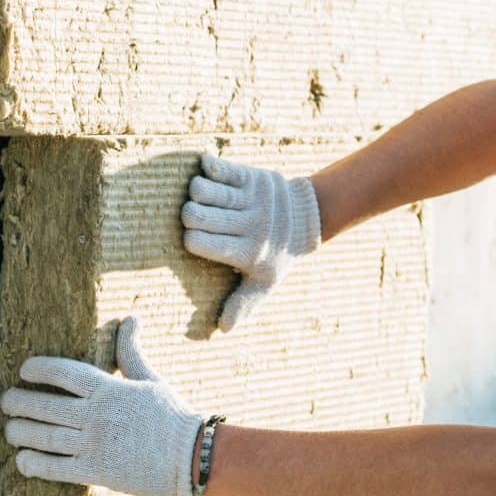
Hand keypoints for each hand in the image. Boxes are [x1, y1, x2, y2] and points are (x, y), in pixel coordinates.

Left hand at [1, 317, 206, 495]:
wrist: (193, 455)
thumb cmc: (173, 415)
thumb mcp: (151, 379)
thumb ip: (131, 352)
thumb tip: (131, 318)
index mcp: (108, 389)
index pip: (64, 373)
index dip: (39, 369)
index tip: (24, 370)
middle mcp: (96, 414)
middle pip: (46, 406)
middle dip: (21, 403)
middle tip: (6, 402)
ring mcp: (95, 443)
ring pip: (46, 436)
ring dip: (22, 432)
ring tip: (10, 430)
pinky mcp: (97, 470)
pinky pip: (57, 467)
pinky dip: (35, 464)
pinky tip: (22, 461)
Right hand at [181, 153, 320, 331]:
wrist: (306, 217)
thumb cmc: (277, 254)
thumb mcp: (265, 282)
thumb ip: (243, 304)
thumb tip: (222, 328)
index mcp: (246, 251)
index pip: (198, 244)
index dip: (190, 241)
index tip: (195, 240)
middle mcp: (248, 224)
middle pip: (195, 215)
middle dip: (188, 215)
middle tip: (196, 217)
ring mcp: (250, 198)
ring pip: (203, 189)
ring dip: (196, 192)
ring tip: (201, 197)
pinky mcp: (252, 176)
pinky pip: (221, 168)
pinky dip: (208, 167)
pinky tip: (208, 172)